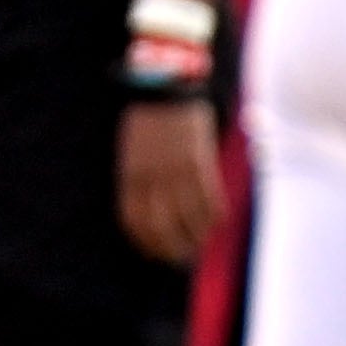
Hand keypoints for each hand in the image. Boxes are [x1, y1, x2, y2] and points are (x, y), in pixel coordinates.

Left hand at [118, 95, 225, 263]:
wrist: (166, 87)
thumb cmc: (147, 123)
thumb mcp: (133, 154)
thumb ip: (141, 183)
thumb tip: (154, 217)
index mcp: (131, 175)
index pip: (135, 222)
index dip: (146, 244)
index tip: (154, 255)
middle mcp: (152, 177)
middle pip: (162, 227)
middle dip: (172, 249)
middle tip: (180, 258)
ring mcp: (177, 171)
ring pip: (189, 219)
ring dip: (196, 238)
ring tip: (200, 244)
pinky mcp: (199, 162)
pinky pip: (210, 199)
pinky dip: (213, 217)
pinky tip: (214, 223)